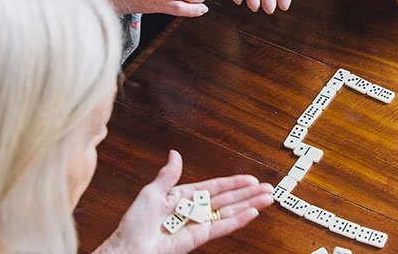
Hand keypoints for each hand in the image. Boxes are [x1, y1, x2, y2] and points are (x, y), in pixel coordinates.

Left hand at [95, 150, 273, 253]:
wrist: (129, 249)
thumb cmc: (134, 223)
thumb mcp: (151, 192)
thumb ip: (168, 175)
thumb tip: (175, 154)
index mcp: (184, 197)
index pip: (214, 187)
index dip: (233, 182)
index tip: (250, 179)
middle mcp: (194, 210)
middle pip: (228, 199)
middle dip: (249, 193)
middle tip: (268, 188)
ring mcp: (198, 224)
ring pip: (229, 212)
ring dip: (249, 205)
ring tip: (268, 199)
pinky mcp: (199, 237)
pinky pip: (222, 227)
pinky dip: (238, 220)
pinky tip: (252, 213)